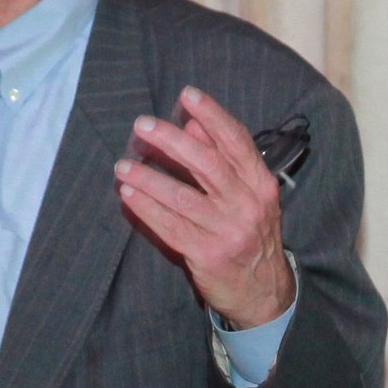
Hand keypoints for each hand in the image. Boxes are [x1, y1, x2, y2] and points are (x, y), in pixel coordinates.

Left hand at [115, 87, 294, 326]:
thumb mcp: (249, 195)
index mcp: (260, 184)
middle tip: (141, 125)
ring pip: (181, 196)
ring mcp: (227, 230)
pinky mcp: (207, 254)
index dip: (211, 115)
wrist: (264, 292)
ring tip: (123, 164)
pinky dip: (146, 208)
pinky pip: (170, 226)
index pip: (235, 141)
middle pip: (205, 163)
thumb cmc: (251, 235)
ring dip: (148, 177)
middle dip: (170, 140)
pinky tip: (128, 194)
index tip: (186, 95)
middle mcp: (246, 204)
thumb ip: (223, 159)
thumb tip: (192, 124)